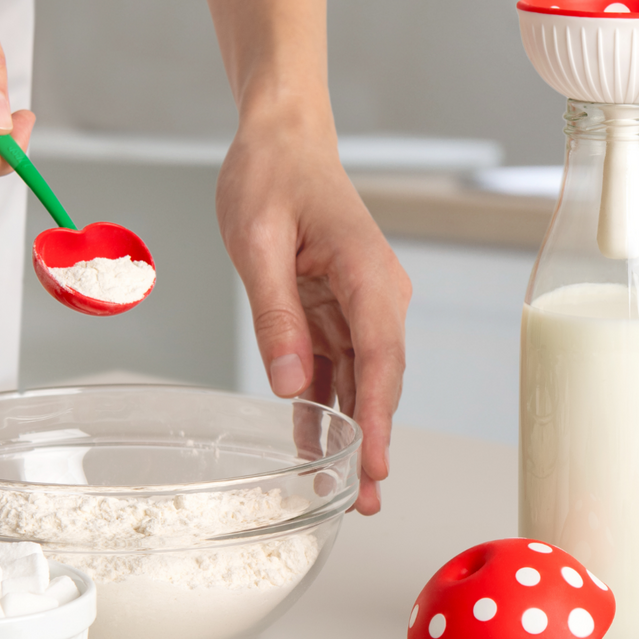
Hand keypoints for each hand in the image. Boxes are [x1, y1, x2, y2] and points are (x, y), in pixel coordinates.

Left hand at [218, 119, 410, 514]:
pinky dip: (324, 407)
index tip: (375, 463)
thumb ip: (275, 314)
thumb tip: (290, 385)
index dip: (379, 417)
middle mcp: (376, 295)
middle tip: (364, 500)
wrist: (282, 138)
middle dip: (374, 441)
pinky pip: (334, 368)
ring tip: (345, 491)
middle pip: (381, 379)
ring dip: (353, 433)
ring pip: (361, 382)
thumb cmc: (273, 174)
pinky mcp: (337, 312)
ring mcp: (360, 305)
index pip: (381, 357)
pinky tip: (315, 448)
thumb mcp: (257, 241)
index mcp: (367, 274)